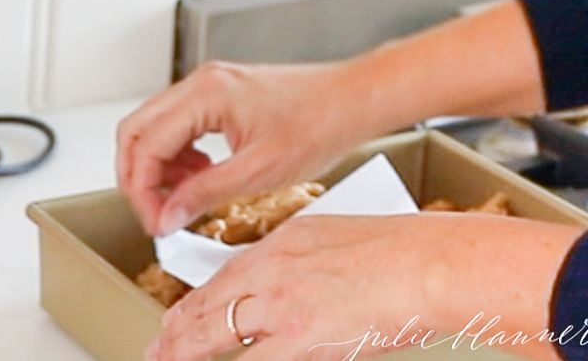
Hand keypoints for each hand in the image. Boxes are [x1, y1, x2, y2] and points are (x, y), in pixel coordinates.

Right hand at [116, 61, 380, 235]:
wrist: (353, 99)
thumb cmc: (320, 124)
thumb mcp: (260, 172)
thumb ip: (205, 193)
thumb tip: (168, 215)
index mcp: (205, 95)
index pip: (146, 144)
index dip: (143, 190)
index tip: (155, 222)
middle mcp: (199, 83)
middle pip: (136, 130)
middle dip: (138, 177)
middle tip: (154, 213)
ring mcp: (207, 86)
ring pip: (153, 128)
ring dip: (157, 167)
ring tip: (181, 200)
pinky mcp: (217, 95)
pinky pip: (177, 126)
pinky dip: (177, 156)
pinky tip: (200, 178)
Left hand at [147, 214, 581, 360]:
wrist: (433, 264)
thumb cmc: (402, 251)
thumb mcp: (332, 238)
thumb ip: (296, 261)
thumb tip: (277, 285)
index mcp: (279, 245)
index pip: (219, 280)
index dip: (190, 307)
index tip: (174, 322)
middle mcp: (270, 272)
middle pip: (205, 307)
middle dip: (173, 334)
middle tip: (155, 351)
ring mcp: (281, 307)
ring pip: (214, 334)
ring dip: (185, 353)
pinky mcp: (301, 339)